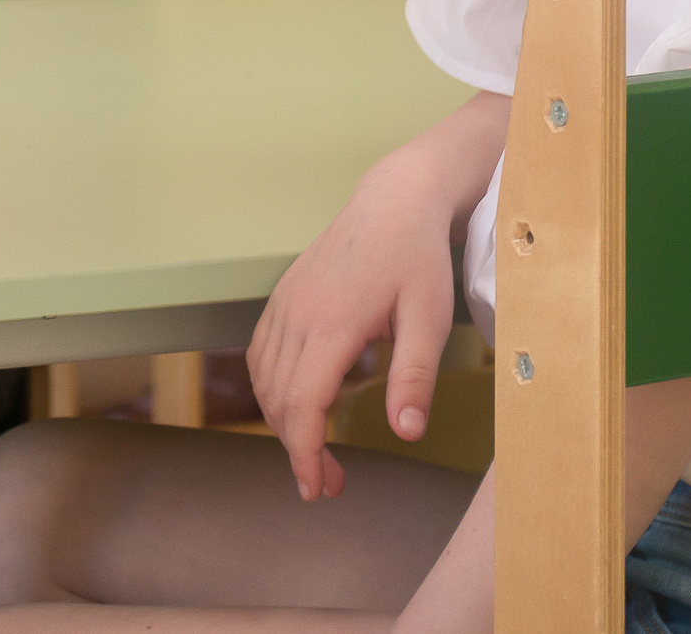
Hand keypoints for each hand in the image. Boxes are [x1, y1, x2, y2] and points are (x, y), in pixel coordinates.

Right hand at [247, 148, 463, 500]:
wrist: (393, 200)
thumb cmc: (417, 258)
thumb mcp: (430, 319)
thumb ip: (414, 377)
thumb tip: (405, 433)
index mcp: (331, 324)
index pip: (302, 405)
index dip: (304, 454)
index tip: (317, 489)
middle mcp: (296, 315)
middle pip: (279, 400)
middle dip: (297, 449)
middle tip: (330, 483)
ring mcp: (284, 303)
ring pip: (264, 380)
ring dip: (283, 422)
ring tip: (315, 450)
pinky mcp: (283, 297)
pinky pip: (260, 354)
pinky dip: (271, 388)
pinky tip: (296, 403)